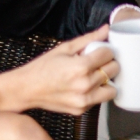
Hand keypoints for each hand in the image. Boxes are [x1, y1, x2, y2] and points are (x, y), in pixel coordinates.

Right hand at [0, 28, 119, 113]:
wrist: (25, 89)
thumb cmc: (42, 68)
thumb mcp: (64, 48)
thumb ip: (88, 39)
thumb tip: (106, 29)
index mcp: (81, 67)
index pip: (109, 54)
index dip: (105, 50)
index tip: (98, 52)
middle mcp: (85, 84)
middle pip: (114, 70)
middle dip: (107, 64)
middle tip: (96, 63)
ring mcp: (84, 99)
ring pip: (112, 89)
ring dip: (107, 82)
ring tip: (94, 77)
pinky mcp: (81, 110)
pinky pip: (99, 100)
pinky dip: (96, 93)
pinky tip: (84, 87)